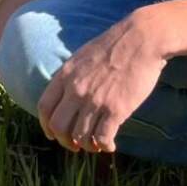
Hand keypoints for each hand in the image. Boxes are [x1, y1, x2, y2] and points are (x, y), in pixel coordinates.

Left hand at [36, 10, 166, 153]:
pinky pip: (102, 138)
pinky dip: (104, 146)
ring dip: (87, 146)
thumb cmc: (114, 45)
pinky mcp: (116, 109)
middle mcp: (76, 90)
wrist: (142, 39)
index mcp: (65, 75)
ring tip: (96, 145)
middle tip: (75, 145)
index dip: (46, 126)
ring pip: (80, 136)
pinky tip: (110, 145)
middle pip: (59, 126)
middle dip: (65, 141)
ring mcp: (95, 101)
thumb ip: (71, 76)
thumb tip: (66, 96)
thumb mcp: (82, 56)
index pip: (44, 107)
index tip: (52, 135)